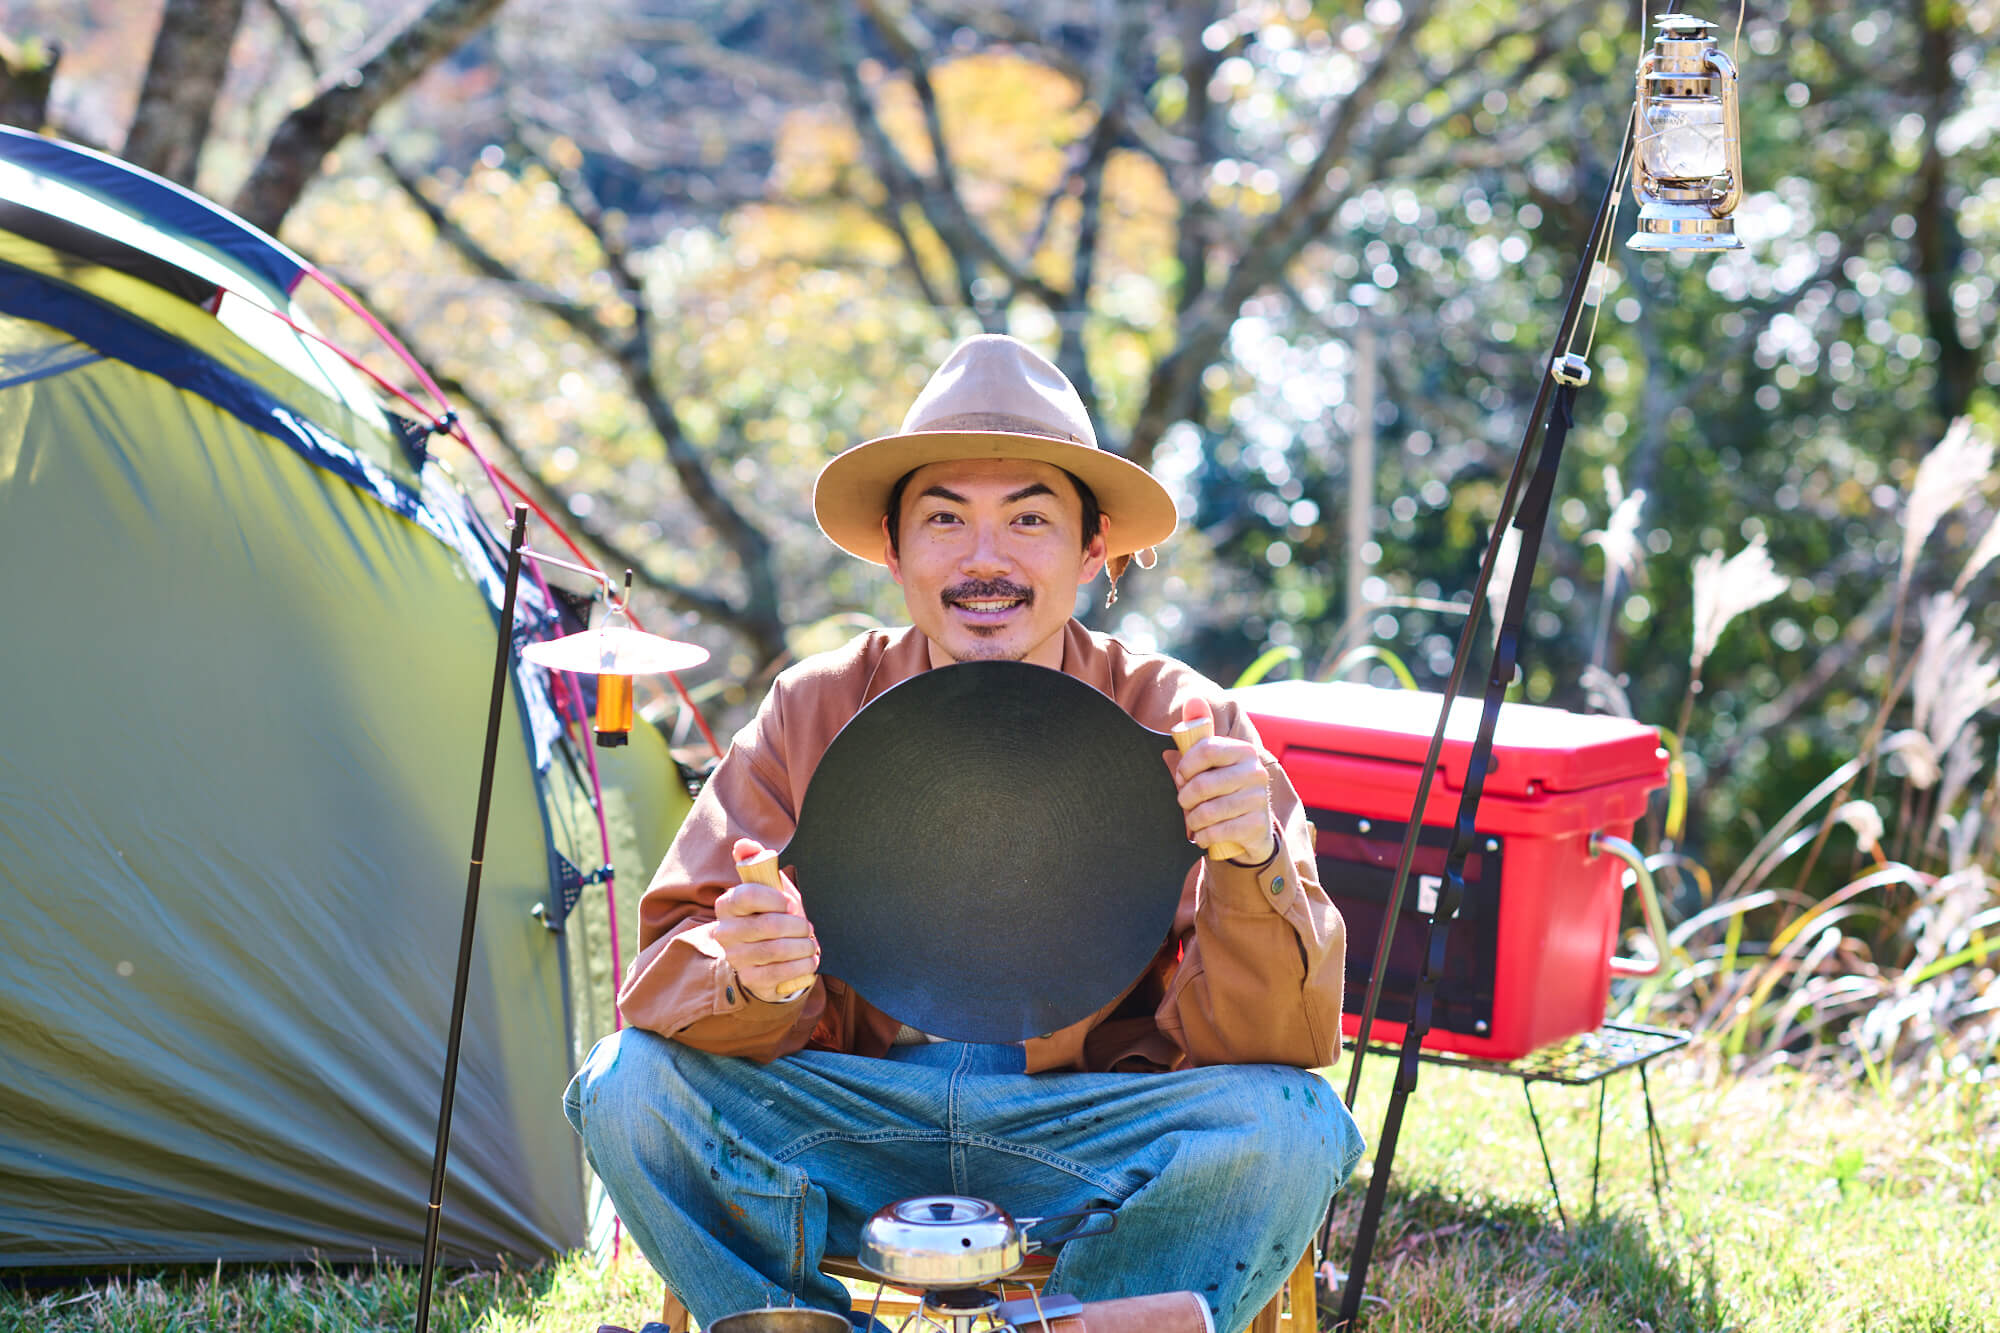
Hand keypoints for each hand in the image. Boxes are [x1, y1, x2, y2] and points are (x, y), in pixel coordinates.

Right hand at [712, 838, 819, 1002]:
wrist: (770, 955)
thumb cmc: (772, 913)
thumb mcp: (768, 887)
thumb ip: (756, 862)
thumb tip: (744, 844)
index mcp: (727, 904)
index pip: (747, 895)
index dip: (775, 898)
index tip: (790, 903)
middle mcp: (724, 932)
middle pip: (767, 925)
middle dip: (796, 925)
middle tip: (807, 927)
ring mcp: (735, 958)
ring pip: (775, 950)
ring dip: (802, 946)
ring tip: (810, 943)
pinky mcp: (750, 979)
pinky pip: (779, 973)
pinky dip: (801, 965)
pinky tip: (810, 959)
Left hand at [1165, 697, 1276, 865]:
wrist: (1252, 828)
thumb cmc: (1222, 788)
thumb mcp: (1210, 760)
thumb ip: (1199, 731)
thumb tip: (1194, 699)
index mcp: (1243, 750)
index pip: (1205, 749)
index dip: (1185, 766)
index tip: (1181, 776)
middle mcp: (1256, 771)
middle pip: (1202, 784)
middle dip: (1184, 798)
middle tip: (1184, 802)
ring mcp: (1259, 799)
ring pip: (1207, 811)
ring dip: (1192, 820)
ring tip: (1193, 820)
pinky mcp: (1258, 825)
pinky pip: (1218, 831)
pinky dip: (1204, 836)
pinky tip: (1204, 834)